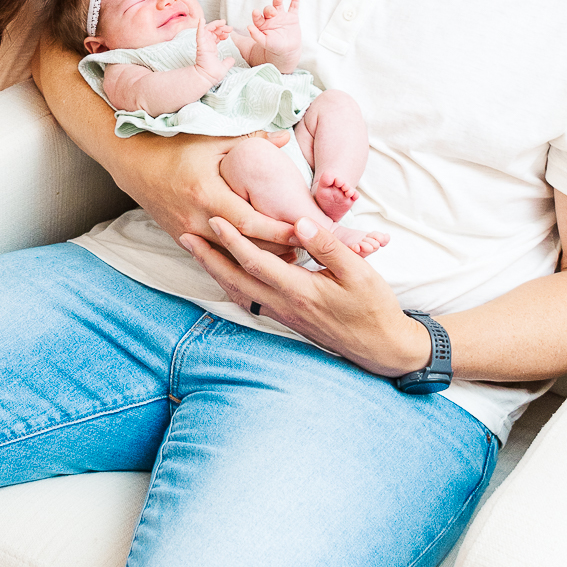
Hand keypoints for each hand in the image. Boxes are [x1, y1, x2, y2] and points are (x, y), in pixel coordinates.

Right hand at [116, 129, 297, 258]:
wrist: (133, 162)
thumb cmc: (174, 146)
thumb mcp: (212, 139)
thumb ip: (250, 139)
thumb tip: (285, 137)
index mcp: (205, 193)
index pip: (248, 221)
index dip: (278, 230)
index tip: (304, 231)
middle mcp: (195, 219)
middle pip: (243, 246)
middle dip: (276, 249)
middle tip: (309, 250)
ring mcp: (186, 233)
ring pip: (229, 256)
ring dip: (259, 258)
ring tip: (291, 258)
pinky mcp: (182, 239)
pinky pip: (214, 256)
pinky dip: (237, 259)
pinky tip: (259, 261)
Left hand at [178, 217, 430, 377]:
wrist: (381, 348)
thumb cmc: (374, 307)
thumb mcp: (359, 272)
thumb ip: (328, 246)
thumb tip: (299, 222)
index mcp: (300, 290)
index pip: (256, 262)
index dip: (233, 239)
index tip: (215, 218)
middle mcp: (285, 304)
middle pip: (236, 279)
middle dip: (208, 256)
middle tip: (185, 234)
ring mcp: (284, 314)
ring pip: (239, 291)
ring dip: (216, 270)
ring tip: (197, 251)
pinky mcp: (287, 318)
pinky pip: (250, 299)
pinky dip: (232, 284)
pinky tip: (226, 274)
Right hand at [194, 16, 234, 86]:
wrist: (207, 78)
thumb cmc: (212, 74)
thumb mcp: (224, 66)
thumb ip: (228, 62)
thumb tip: (232, 59)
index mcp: (211, 49)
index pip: (216, 36)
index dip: (222, 33)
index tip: (229, 34)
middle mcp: (207, 45)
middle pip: (212, 31)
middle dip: (221, 27)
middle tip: (229, 27)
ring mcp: (203, 44)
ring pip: (207, 29)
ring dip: (215, 25)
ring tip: (223, 23)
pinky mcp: (200, 45)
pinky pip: (199, 34)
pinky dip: (200, 26)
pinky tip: (202, 20)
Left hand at [248, 0, 301, 71]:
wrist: (288, 50)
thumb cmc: (273, 47)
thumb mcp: (264, 42)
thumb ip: (256, 35)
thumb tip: (248, 27)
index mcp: (262, 23)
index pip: (257, 16)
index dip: (256, 14)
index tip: (255, 12)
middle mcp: (271, 18)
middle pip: (268, 9)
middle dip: (269, 9)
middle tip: (272, 13)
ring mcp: (282, 16)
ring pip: (278, 5)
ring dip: (278, 0)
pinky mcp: (292, 17)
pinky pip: (294, 6)